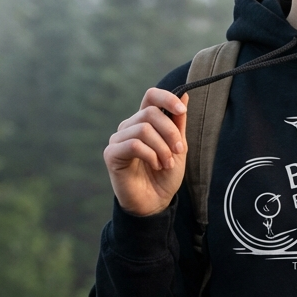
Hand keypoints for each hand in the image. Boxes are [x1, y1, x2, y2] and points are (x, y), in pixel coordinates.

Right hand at [104, 88, 188, 216]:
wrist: (155, 203)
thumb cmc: (164, 176)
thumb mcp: (178, 147)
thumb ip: (178, 123)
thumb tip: (185, 94)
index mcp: (144, 122)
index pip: (150, 96)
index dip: (166, 98)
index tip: (181, 110)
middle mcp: (129, 126)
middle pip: (150, 113)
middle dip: (170, 132)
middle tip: (178, 151)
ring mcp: (118, 139)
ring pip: (143, 129)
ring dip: (162, 148)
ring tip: (166, 164)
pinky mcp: (111, 154)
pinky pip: (134, 145)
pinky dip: (150, 155)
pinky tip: (155, 166)